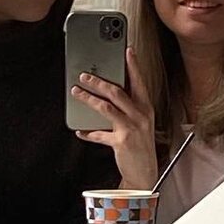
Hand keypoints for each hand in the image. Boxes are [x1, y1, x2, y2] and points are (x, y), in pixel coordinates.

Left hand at [72, 48, 157, 188]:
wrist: (145, 172)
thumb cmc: (140, 146)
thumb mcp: (140, 124)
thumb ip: (127, 109)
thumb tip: (107, 95)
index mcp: (146, 108)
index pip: (139, 82)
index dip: (133, 65)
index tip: (127, 51)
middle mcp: (141, 115)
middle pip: (117, 92)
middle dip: (98, 81)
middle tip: (85, 75)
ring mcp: (132, 128)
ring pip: (106, 107)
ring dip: (88, 98)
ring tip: (77, 93)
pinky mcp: (121, 141)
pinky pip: (99, 133)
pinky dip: (88, 132)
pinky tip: (80, 130)